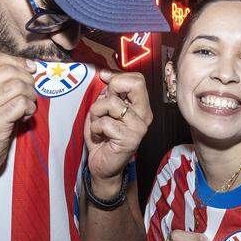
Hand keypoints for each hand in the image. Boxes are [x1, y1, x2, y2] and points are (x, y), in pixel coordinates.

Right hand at [0, 52, 36, 180]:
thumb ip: (0, 85)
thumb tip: (30, 67)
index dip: (18, 61)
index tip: (30, 71)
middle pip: (10, 70)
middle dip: (28, 80)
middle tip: (30, 95)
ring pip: (18, 86)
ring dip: (31, 96)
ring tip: (27, 108)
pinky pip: (21, 104)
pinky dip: (29, 109)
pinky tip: (25, 117)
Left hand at [85, 70, 152, 194]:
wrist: (102, 167)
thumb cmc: (102, 138)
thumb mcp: (103, 110)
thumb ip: (107, 93)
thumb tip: (105, 74)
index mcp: (140, 106)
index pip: (137, 79)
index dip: (117, 78)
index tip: (105, 86)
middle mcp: (144, 115)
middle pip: (136, 84)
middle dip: (112, 89)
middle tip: (104, 106)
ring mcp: (139, 127)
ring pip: (112, 103)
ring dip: (97, 113)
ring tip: (99, 126)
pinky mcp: (130, 139)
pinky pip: (105, 122)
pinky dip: (96, 128)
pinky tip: (100, 137)